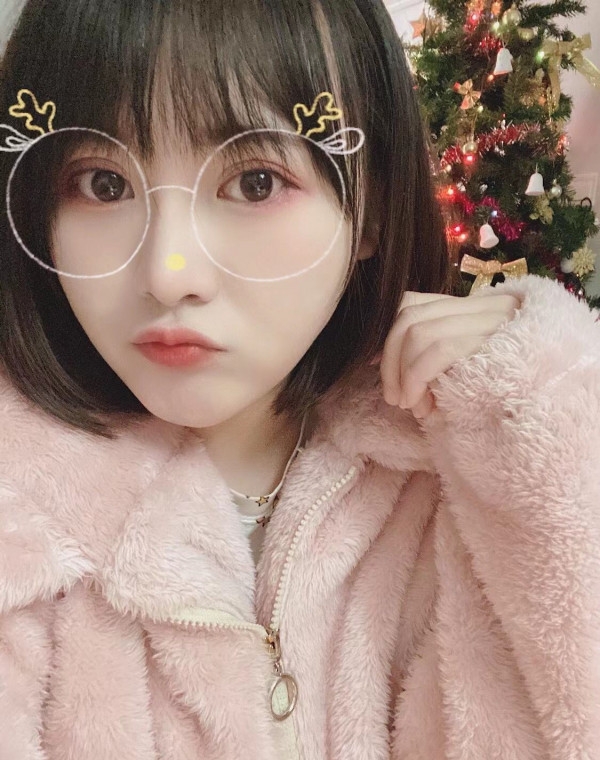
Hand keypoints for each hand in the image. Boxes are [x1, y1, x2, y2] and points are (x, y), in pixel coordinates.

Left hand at [375, 289, 520, 419]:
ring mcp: (492, 320)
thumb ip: (433, 353)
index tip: (375, 365)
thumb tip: (380, 358)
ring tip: (410, 405)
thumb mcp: (465, 370)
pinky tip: (421, 406)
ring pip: (417, 332)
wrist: (555, 420)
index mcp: (476, 308)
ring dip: (401, 375)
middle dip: (388, 359)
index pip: (413, 301)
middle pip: (409, 316)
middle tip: (393, 397)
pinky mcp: (493, 342)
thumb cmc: (505, 398)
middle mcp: (485, 306)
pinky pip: (436, 350)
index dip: (385, 332)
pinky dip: (415, 379)